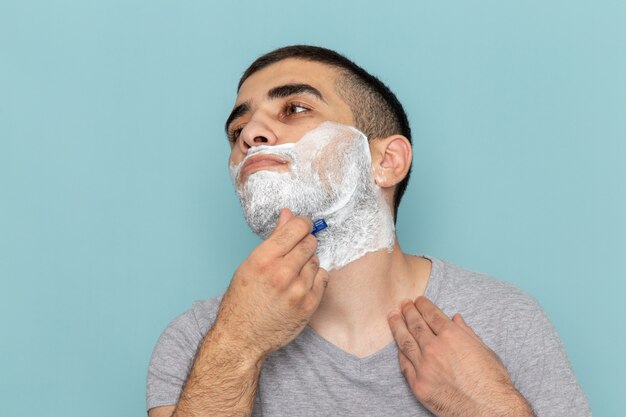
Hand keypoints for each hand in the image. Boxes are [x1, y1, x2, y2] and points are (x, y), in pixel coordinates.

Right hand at [214, 208, 328, 360]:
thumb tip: (288, 214)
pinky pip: (323, 279)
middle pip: (309, 243)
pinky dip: (315, 279)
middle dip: (304, 243)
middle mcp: (282, 273)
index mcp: (264, 259)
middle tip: (295, 253)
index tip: (303, 225)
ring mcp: (298, 290)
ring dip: (308, 263)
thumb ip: (274, 238)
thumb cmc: (243, 299)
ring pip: (316, 260)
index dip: (302, 223)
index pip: (297, 228)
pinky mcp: (309, 305)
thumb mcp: (251, 264)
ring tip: (293, 273)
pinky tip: (300, 285)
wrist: (243, 337)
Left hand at [387, 297, 533, 416]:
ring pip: (405, 342)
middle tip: (403, 304)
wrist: (489, 411)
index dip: (423, 305)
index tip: (418, 300)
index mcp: (452, 336)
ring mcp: (424, 367)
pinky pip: (404, 365)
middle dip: (408, 311)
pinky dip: (401, 353)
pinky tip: (398, 346)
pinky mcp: (418, 385)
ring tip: (392, 317)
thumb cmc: (492, 381)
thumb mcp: (485, 350)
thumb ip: (467, 333)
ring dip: (397, 327)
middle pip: (415, 325)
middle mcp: (434, 348)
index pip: (431, 315)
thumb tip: (456, 319)